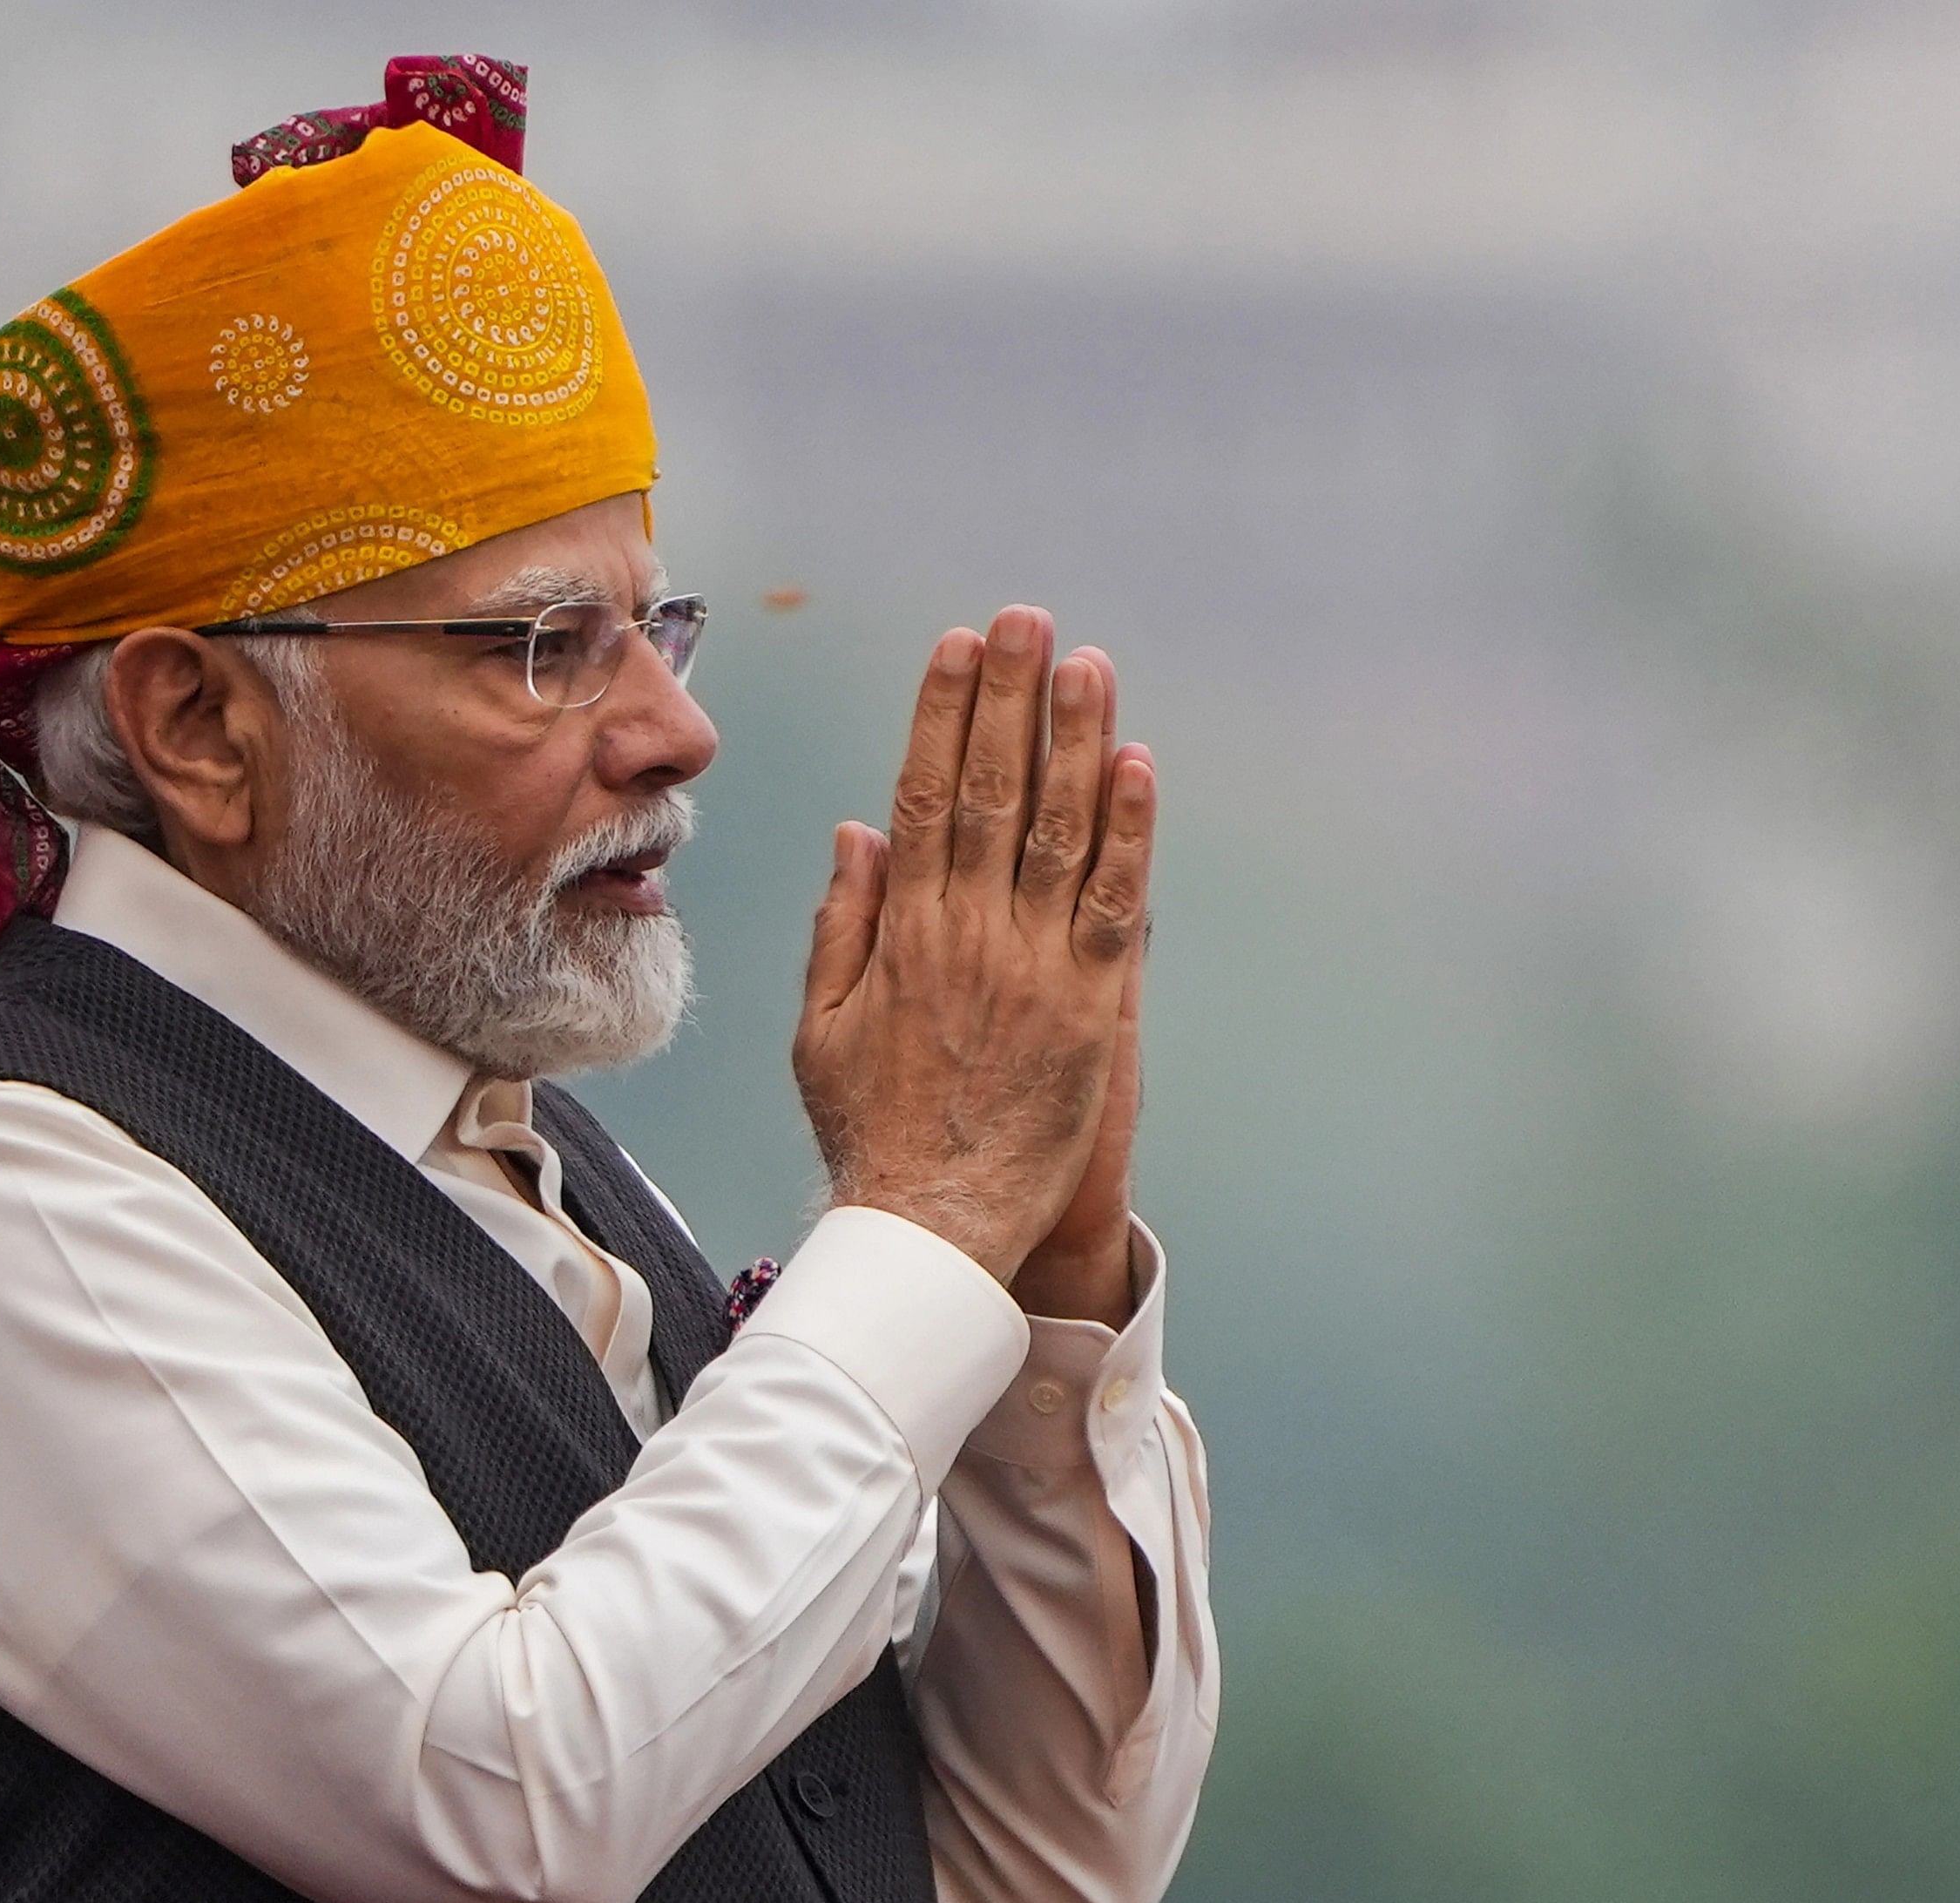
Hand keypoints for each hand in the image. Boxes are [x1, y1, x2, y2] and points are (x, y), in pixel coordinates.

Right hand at [793, 609, 1156, 1281]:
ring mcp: (1032, 968)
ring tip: (1086, 661)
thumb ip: (843, 923)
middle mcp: (967, 934)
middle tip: (1025, 618)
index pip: (922, 794)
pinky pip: (1115, 905)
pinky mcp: (1089, 1010)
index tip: (954, 646)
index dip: (940, 713)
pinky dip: (1129, 834)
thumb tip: (858, 830)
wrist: (930, 1226)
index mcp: (902, 933)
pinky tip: (1138, 766)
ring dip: (1075, 738)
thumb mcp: (821, 1027)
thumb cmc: (873, 1133)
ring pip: (1058, 830)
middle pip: (991, 790)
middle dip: (1008, 696)